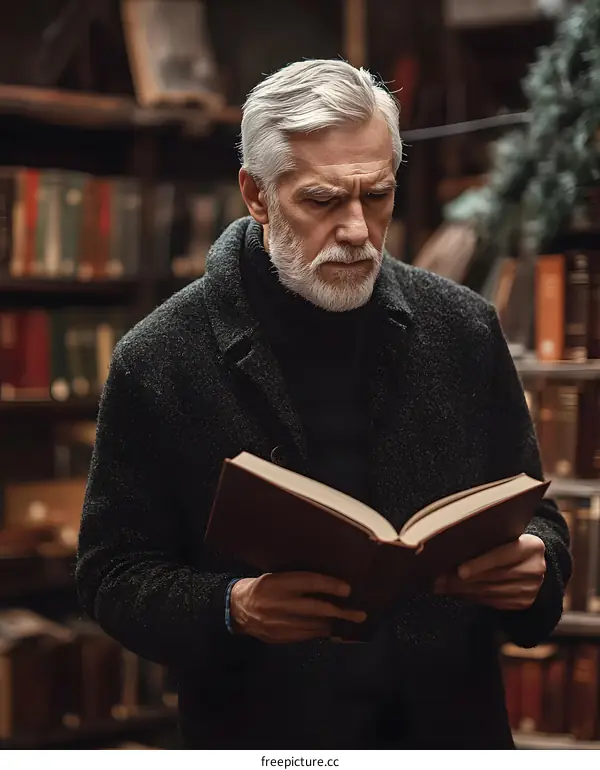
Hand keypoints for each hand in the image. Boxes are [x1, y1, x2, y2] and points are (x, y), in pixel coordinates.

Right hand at [230, 571, 366, 642]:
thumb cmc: (262, 586)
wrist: (238, 609)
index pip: (309, 582)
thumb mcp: (276, 576)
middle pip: (315, 608)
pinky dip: (319, 632)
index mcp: (277, 583)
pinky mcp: (279, 637)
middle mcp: (279, 603)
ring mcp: (278, 623)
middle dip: (339, 612)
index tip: (347, 589)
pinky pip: (305, 636)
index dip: (330, 585)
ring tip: (347, 621)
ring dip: (332, 623)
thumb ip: (298, 580)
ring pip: (313, 625)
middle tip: (359, 614)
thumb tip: (328, 583)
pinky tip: (329, 629)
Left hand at [434, 534, 545, 610]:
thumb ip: (489, 540)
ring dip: (462, 590)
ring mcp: (530, 589)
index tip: (459, 571)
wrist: (536, 562)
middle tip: (438, 579)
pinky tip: (456, 592)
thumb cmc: (512, 542)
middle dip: (461, 580)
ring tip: (441, 586)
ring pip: (489, 592)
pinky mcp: (523, 602)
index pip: (501, 556)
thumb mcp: (507, 535)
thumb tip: (452, 547)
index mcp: (531, 547)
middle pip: (492, 577)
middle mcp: (534, 569)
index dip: (479, 564)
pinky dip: (471, 597)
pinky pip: (491, 601)